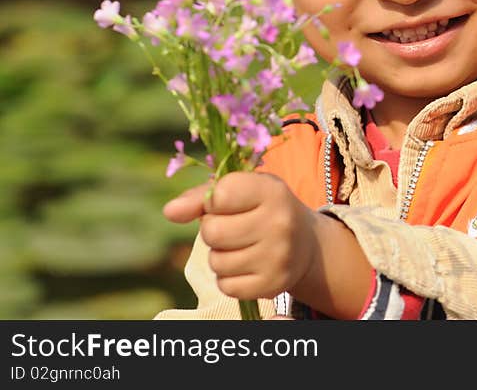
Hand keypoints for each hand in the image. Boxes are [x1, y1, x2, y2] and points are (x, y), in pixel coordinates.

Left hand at [163, 172, 316, 300]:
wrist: (307, 244)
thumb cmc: (262, 209)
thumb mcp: (241, 190)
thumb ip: (202, 196)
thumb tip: (169, 212)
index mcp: (271, 191)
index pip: (218, 195)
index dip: (213, 202)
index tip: (227, 203)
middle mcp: (279, 222)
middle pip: (212, 232)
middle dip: (213, 231)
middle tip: (233, 228)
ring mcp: (278, 256)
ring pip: (216, 262)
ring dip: (220, 256)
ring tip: (241, 247)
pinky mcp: (273, 284)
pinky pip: (226, 286)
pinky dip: (228, 278)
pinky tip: (246, 266)